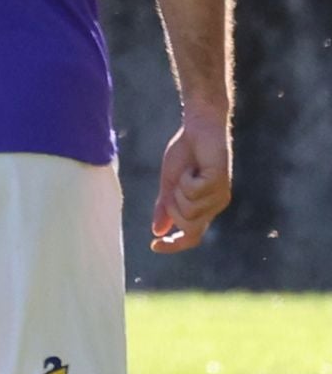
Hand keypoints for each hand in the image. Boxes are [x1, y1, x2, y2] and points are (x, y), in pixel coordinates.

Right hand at [151, 108, 232, 251]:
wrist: (199, 127)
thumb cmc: (186, 153)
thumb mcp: (169, 182)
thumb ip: (165, 207)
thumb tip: (157, 230)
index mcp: (202, 209)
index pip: (190, 238)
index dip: (173, 245)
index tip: (154, 246)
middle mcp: (213, 207)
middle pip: (186, 226)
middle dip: (173, 206)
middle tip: (177, 182)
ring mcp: (219, 197)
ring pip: (189, 209)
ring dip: (180, 188)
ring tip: (189, 170)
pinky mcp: (220, 183)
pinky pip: (193, 191)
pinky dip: (187, 177)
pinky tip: (195, 165)